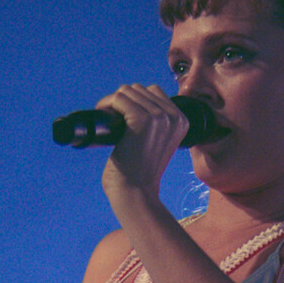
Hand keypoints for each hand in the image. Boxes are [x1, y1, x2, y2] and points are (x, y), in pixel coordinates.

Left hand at [97, 83, 186, 207]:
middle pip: (140, 89)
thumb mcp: (157, 143)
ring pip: (128, 91)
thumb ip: (155, 124)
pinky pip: (119, 98)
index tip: (120, 114)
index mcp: (181, 121)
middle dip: (121, 100)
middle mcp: (174, 116)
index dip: (133, 100)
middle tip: (109, 117)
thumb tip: (131, 101)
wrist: (136, 193)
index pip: (154, 92)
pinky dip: (107, 103)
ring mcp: (160, 117)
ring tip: (104, 115)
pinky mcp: (143, 120)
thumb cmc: (140, 172)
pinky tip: (102, 113)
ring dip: (112, 101)